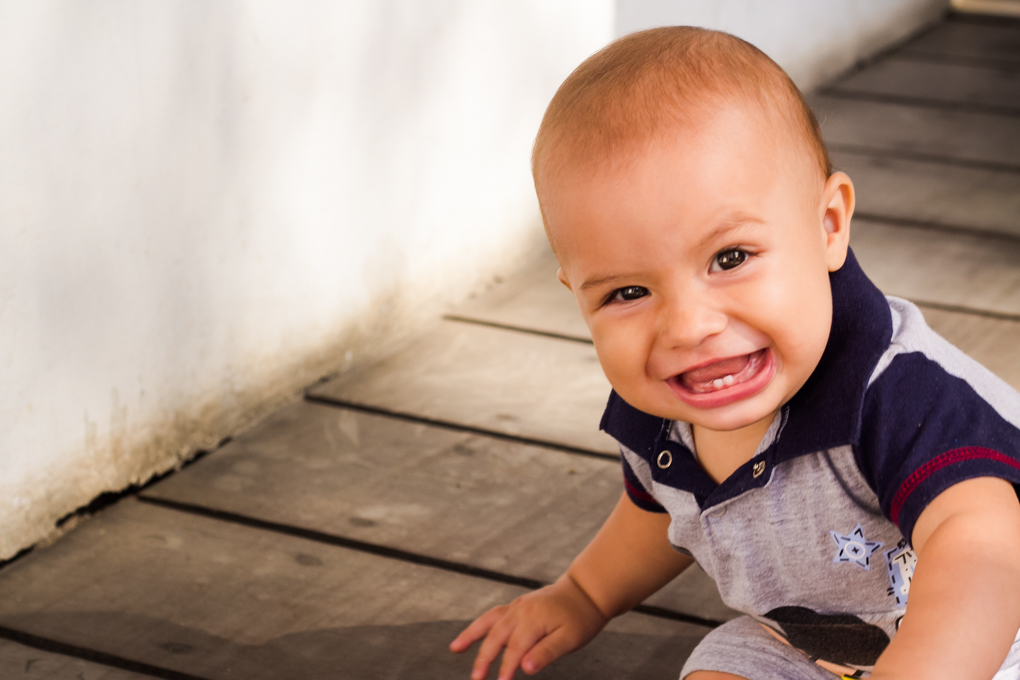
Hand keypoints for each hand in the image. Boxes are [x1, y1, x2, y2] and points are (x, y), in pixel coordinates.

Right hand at [449, 575, 608, 679]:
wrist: (586, 591)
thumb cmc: (581, 617)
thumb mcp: (570, 639)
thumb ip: (547, 652)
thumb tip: (525, 667)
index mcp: (533, 620)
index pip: (515, 649)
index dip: (506, 669)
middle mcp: (521, 611)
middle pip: (496, 636)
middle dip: (483, 659)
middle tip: (475, 679)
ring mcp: (517, 606)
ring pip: (489, 621)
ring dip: (471, 635)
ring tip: (455, 648)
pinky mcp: (517, 605)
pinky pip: (494, 614)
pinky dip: (481, 624)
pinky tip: (474, 634)